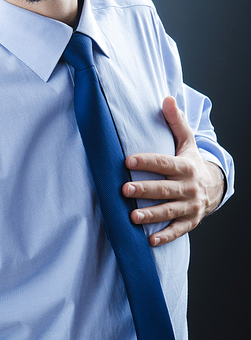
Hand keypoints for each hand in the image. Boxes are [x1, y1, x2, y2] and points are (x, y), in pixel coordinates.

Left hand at [122, 96, 223, 246]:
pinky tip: (150, 240)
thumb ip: (175, 121)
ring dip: (151, 214)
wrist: (214, 186)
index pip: (164, 163)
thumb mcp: (187, 141)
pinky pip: (178, 230)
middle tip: (124, 190)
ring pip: (170, 211)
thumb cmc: (191, 161)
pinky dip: (165, 235)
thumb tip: (166, 98)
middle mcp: (189, 187)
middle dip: (145, 189)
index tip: (128, 161)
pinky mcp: (190, 221)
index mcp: (186, 166)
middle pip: (165, 188)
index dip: (147, 162)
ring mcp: (190, 206)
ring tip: (133, 216)